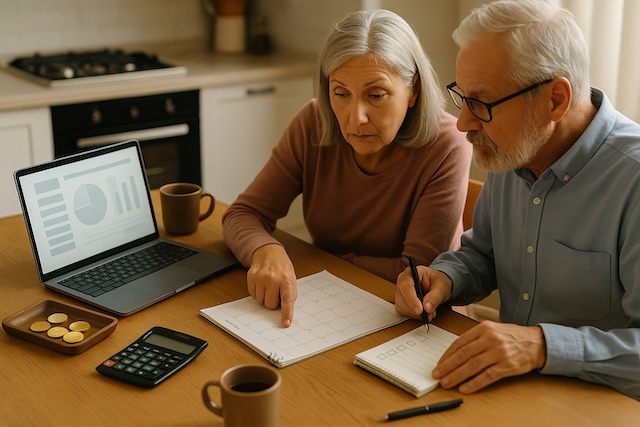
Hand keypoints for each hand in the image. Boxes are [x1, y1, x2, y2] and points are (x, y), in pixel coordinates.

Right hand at [247, 244, 297, 326]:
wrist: (269, 252)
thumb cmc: (282, 268)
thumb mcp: (292, 279)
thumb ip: (290, 294)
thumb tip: (284, 310)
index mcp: (286, 280)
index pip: (287, 300)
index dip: (286, 313)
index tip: (286, 324)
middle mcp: (273, 279)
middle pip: (270, 305)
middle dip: (273, 303)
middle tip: (276, 294)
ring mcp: (261, 278)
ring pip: (260, 301)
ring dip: (265, 298)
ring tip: (269, 287)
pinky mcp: (251, 277)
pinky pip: (253, 295)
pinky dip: (258, 293)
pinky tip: (262, 284)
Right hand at [395, 265, 452, 320]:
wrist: (437, 286)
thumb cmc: (438, 282)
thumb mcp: (442, 286)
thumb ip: (435, 296)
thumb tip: (427, 307)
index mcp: (411, 272)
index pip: (406, 286)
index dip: (411, 299)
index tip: (420, 310)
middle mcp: (402, 282)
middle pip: (401, 298)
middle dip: (415, 309)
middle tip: (430, 312)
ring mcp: (400, 292)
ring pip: (401, 307)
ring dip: (415, 314)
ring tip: (429, 312)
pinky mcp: (401, 302)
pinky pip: (403, 312)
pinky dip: (414, 316)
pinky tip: (423, 313)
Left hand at [432, 321, 546, 393]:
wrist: (537, 342)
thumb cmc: (512, 337)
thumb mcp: (492, 330)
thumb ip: (475, 338)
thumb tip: (454, 353)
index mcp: (484, 328)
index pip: (460, 342)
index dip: (447, 355)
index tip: (439, 364)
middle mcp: (491, 339)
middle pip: (464, 355)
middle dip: (448, 366)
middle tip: (437, 374)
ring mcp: (500, 353)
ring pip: (473, 366)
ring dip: (457, 376)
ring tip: (447, 383)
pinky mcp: (508, 366)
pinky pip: (487, 376)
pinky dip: (474, 383)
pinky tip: (465, 388)